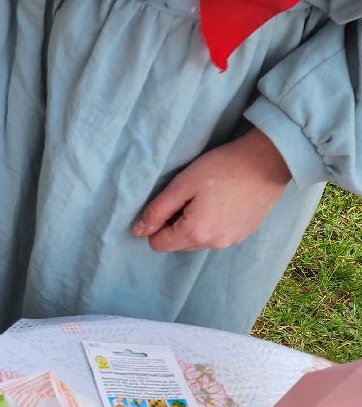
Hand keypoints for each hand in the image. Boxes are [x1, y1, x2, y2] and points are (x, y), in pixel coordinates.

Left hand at [133, 128, 291, 252]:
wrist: (267, 162)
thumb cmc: (221, 168)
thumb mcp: (182, 185)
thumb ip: (157, 210)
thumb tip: (138, 231)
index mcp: (196, 233)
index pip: (158, 245)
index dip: (155, 225)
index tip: (168, 203)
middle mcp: (214, 244)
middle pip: (178, 244)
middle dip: (175, 224)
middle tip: (187, 196)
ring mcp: (232, 241)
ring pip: (197, 241)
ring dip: (193, 224)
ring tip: (205, 197)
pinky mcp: (244, 234)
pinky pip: (216, 235)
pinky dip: (211, 223)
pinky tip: (220, 201)